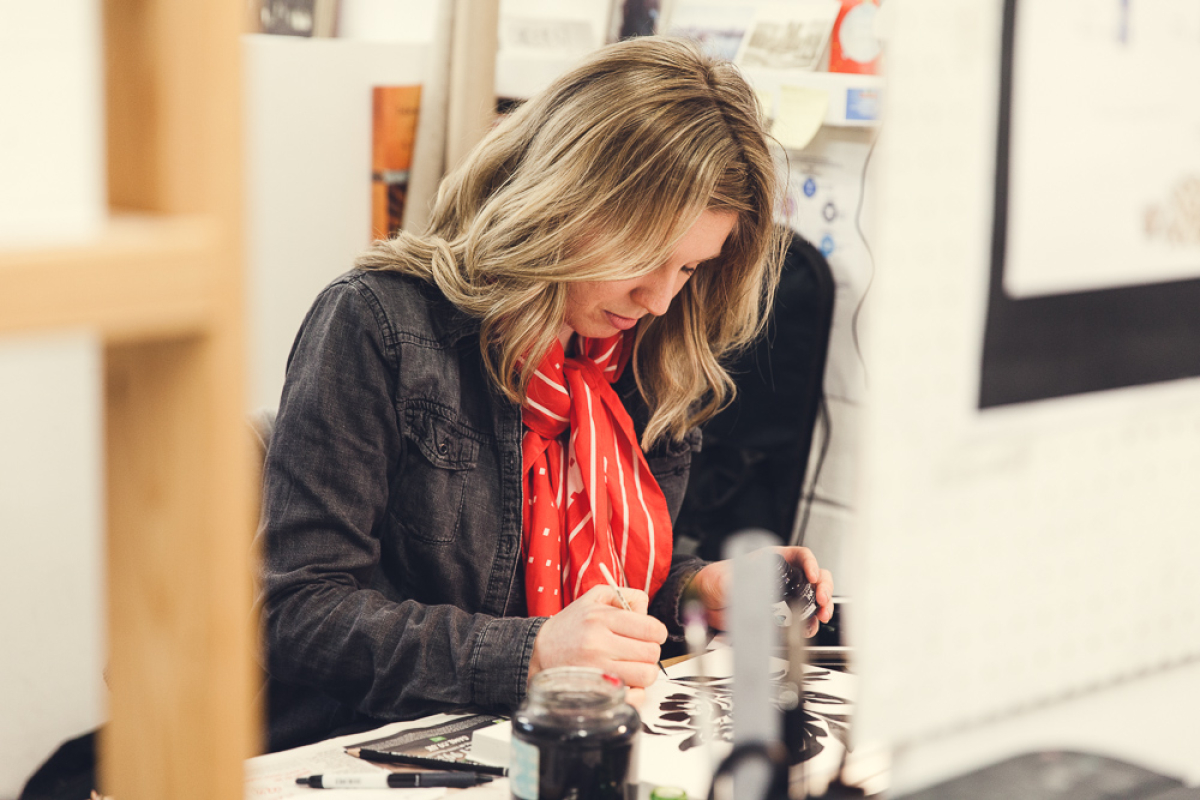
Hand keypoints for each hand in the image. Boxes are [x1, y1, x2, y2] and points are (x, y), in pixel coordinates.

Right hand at [528, 585, 668, 690]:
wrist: (539, 651)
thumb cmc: (572, 624)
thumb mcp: (595, 597)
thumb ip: (625, 595)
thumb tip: (647, 611)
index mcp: (601, 618)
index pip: (651, 629)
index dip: (657, 633)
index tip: (650, 635)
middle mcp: (598, 644)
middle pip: (651, 653)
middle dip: (650, 652)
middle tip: (638, 651)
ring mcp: (597, 670)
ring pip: (646, 675)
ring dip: (644, 672)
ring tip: (631, 665)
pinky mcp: (595, 691)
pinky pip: (633, 698)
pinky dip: (636, 693)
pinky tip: (627, 683)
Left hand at [687, 546, 833, 635]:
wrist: (704, 600)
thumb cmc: (713, 581)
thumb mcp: (726, 579)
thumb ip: (739, 584)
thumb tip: (752, 591)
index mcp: (772, 560)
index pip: (800, 556)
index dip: (811, 564)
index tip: (813, 576)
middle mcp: (781, 576)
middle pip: (814, 576)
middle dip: (824, 587)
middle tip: (822, 599)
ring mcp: (782, 595)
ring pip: (811, 597)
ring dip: (822, 606)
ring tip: (822, 615)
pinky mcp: (779, 614)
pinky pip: (800, 617)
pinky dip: (809, 622)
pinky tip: (810, 627)